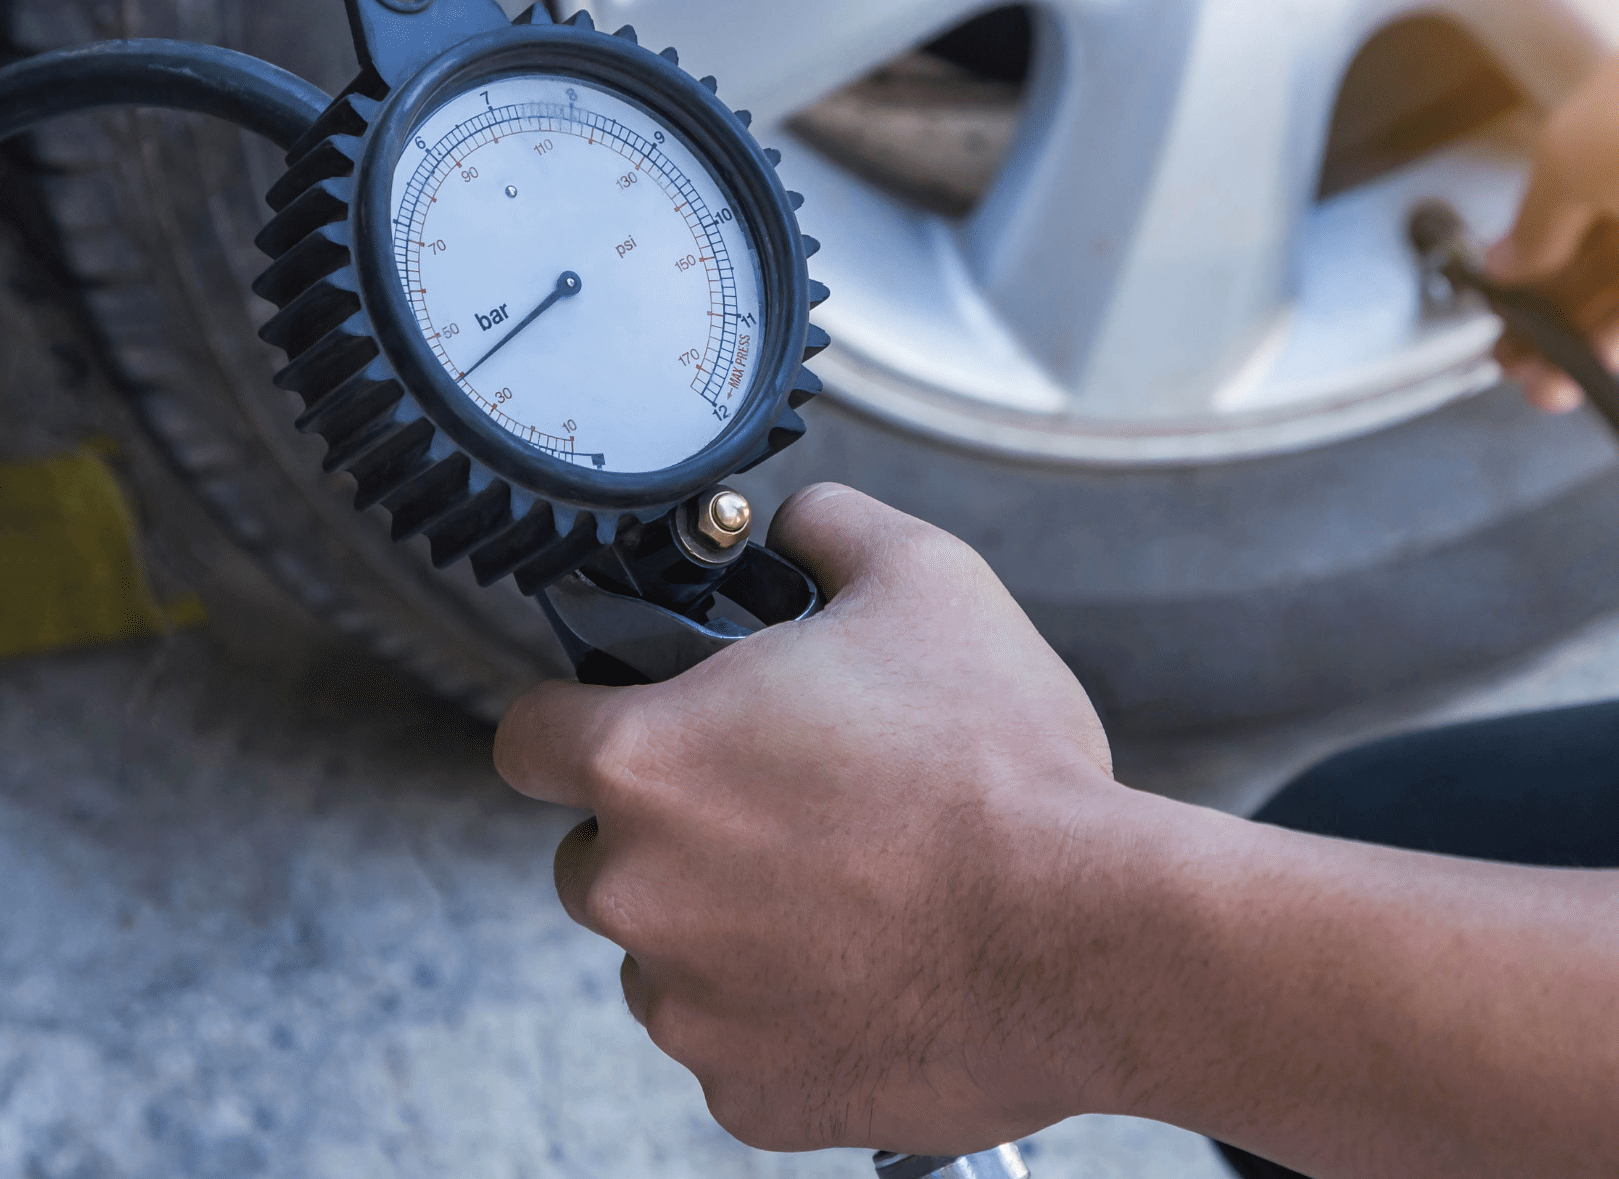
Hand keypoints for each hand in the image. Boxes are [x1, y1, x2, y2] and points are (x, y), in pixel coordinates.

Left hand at [492, 485, 1125, 1154]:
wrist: (1093, 938)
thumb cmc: (1003, 763)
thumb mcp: (924, 577)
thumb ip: (829, 528)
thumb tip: (799, 522)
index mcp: (647, 762)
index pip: (526, 736)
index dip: (577, 717)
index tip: (630, 721)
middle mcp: (636, 892)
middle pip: (597, 853)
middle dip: (669, 829)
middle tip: (784, 804)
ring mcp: (686, 1007)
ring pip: (665, 954)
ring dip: (723, 925)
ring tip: (847, 891)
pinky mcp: (746, 1095)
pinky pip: (735, 1043)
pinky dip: (785, 1013)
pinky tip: (872, 968)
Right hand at [1487, 28, 1618, 410]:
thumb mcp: (1566, 161)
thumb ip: (1534, 226)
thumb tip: (1503, 265)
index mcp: (1611, 167)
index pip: (1562, 244)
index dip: (1531, 290)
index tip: (1504, 327)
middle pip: (1602, 286)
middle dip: (1559, 332)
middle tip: (1523, 371)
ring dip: (1610, 343)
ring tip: (1560, 384)